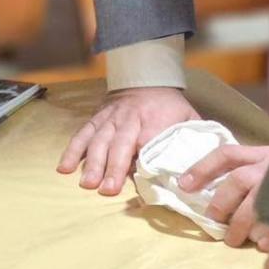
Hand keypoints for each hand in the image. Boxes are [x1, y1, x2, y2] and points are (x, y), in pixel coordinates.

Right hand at [57, 86, 199, 194]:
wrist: (145, 78)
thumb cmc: (169, 105)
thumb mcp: (189, 117)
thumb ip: (193, 140)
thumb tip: (204, 169)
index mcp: (153, 121)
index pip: (147, 142)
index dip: (141, 161)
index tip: (138, 180)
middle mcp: (129, 120)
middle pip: (119, 143)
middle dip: (112, 166)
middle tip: (106, 189)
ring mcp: (110, 119)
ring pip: (98, 140)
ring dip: (91, 162)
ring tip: (86, 183)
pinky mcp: (97, 118)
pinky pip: (83, 133)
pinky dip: (73, 149)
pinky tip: (64, 167)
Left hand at [178, 143, 268, 247]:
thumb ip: (250, 167)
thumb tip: (213, 186)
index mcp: (262, 152)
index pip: (225, 154)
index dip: (202, 168)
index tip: (183, 185)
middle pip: (238, 181)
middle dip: (222, 203)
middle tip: (215, 221)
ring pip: (259, 204)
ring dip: (243, 225)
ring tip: (235, 239)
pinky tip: (264, 244)